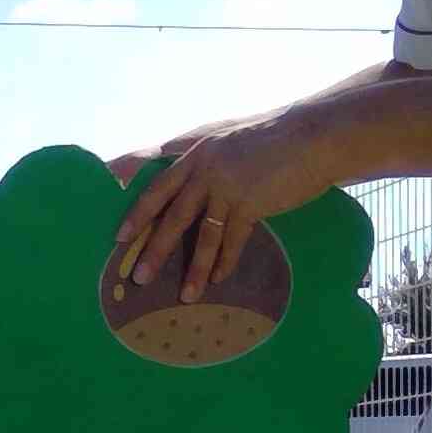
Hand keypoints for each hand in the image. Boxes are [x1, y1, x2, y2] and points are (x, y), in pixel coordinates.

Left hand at [112, 109, 338, 303]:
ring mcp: (226, 184)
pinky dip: (225, 263)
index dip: (136, 208)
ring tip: (183, 296)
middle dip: (152, 248)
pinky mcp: (250, 202)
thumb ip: (208, 159)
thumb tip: (192, 186)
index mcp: (196, 150)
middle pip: (170, 214)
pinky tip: (218, 281)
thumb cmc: (275, 138)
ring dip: (193, 268)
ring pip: (202, 235)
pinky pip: (232, 240)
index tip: (117, 233)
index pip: (156, 181)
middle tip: (138, 276)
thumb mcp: (231, 140)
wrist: (314, 136)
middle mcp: (204, 166)